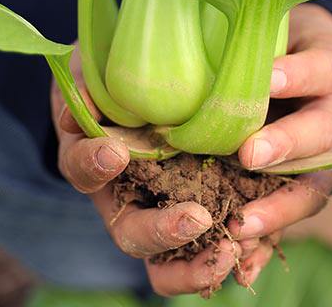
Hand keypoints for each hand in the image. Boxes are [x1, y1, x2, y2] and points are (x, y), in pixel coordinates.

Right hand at [51, 48, 249, 296]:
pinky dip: (222, 256)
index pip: (83, 169)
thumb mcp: (97, 67)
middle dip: (160, 231)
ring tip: (228, 254)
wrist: (146, 86)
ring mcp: (157, 211)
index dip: (94, 164)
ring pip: (165, 261)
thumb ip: (89, 80)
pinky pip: (204, 251)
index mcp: (92, 158)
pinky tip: (249, 251)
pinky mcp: (195, 212)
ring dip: (194, 264)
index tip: (116, 152)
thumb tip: (82, 105)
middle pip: (130, 232)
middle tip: (194, 219)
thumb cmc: (115, 72)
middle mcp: (122, 196)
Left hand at [229, 4, 331, 271]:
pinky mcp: (303, 184)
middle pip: (323, 135)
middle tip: (250, 155)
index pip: (323, 69)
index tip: (265, 77)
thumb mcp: (277, 21)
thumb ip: (254, 33)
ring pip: (314, 187)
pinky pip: (290, 214)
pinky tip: (244, 265)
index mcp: (331, 69)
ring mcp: (324, 154)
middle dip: (287, 146)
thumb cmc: (281, 33)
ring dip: (279, 208)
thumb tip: (200, 25)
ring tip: (242, 224)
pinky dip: (269, 240)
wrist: (304, 55)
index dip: (297, 75)